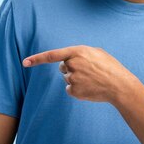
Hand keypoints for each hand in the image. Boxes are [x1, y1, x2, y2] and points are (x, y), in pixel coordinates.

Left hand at [22, 45, 136, 103]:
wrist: (119, 85)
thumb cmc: (109, 67)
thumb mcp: (96, 52)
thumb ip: (79, 53)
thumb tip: (68, 59)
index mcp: (77, 52)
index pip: (52, 55)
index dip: (37, 59)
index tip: (24, 63)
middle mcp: (72, 65)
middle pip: (62, 67)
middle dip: (71, 68)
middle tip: (88, 71)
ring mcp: (73, 79)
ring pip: (67, 79)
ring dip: (76, 79)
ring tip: (92, 79)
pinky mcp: (74, 91)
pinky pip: (70, 89)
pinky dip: (77, 89)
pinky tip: (90, 88)